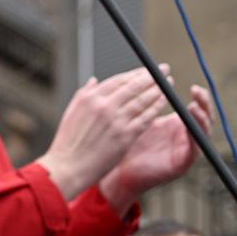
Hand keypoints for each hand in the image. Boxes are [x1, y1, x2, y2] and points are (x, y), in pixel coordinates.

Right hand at [34, 67, 166, 199]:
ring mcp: (116, 121)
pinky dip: (156, 108)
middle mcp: (104, 106)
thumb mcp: (72, 111)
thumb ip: (85, 93)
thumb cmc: (68, 141)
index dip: (136, 73)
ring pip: (142, 100)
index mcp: (90, 98)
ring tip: (168, 84)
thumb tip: (95, 80)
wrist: (68, 166)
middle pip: (134, 87)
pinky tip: (164, 102)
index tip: (147, 70)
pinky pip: (145, 118)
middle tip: (164, 69)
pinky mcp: (125, 136)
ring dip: (158, 90)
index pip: (119, 80)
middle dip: (152, 76)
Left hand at [99, 84, 211, 210]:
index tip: (193, 84)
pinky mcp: (182, 164)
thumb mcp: (136, 116)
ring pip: (204, 132)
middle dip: (204, 103)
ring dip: (202, 118)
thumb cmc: (126, 144)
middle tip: (196, 91)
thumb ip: (140, 98)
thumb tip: (135, 73)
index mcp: (175, 123)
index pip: (195, 106)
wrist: (118, 170)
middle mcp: (183, 135)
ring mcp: (185, 149)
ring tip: (193, 107)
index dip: (198, 95)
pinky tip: (189, 126)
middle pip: (205, 117)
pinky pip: (195, 150)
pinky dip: (195, 137)